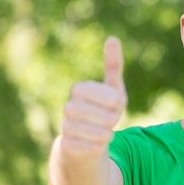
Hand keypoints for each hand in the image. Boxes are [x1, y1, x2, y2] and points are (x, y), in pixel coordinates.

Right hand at [59, 36, 126, 156]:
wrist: (89, 143)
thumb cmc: (104, 112)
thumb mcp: (114, 90)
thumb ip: (113, 66)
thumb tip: (112, 38)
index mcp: (79, 90)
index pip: (90, 90)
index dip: (108, 98)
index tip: (118, 104)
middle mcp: (69, 107)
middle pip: (88, 111)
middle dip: (108, 117)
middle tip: (114, 121)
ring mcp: (65, 126)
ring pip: (86, 130)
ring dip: (104, 133)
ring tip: (108, 133)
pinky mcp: (65, 146)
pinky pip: (83, 146)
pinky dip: (96, 146)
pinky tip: (99, 144)